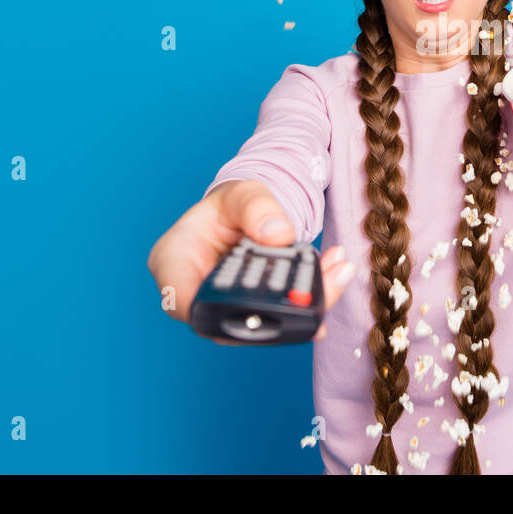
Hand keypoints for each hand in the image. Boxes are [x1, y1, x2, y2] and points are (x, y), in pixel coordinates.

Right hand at [146, 179, 356, 344]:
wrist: (242, 215)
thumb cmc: (229, 206)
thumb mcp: (242, 194)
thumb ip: (256, 208)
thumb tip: (278, 235)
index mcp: (174, 262)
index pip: (183, 300)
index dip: (218, 314)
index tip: (263, 307)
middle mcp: (195, 293)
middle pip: (233, 316)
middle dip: (283, 307)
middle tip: (325, 286)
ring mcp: (225, 307)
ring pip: (262, 320)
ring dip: (306, 303)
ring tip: (339, 273)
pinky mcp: (252, 311)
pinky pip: (280, 312)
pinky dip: (311, 297)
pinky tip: (337, 278)